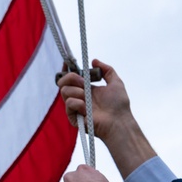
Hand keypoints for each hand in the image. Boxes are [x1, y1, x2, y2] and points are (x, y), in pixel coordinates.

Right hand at [57, 61, 156, 177]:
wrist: (118, 121)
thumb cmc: (119, 105)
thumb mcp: (116, 82)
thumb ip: (107, 70)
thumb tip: (94, 61)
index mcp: (86, 89)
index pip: (71, 77)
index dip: (67, 70)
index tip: (67, 63)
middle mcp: (79, 97)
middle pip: (63, 82)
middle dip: (71, 77)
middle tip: (84, 82)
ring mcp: (76, 107)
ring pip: (64, 91)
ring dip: (77, 91)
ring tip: (88, 98)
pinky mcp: (74, 117)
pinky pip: (69, 103)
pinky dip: (78, 103)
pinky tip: (87, 109)